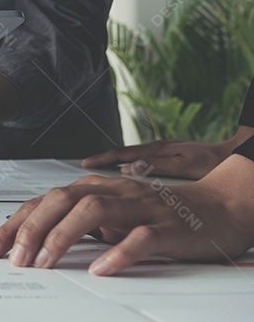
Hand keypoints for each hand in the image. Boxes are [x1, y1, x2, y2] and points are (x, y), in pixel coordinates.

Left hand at [0, 172, 253, 275]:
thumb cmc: (154, 214)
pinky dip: (118, 252)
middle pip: (60, 200)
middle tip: (16, 261)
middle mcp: (111, 192)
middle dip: (32, 229)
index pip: (42, 202)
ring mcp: (138, 207)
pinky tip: (100, 269)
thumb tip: (29, 245)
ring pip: (93, 210)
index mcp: (92, 189)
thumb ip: (73, 224)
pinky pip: (140, 237)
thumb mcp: (107, 216)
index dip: (14, 225)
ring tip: (45, 263)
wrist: (215, 207)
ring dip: (63, 236)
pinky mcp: (166, 226)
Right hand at [82, 140, 231, 179]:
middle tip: (83, 167)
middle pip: (124, 153)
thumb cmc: (215, 162)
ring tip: (98, 170)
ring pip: (133, 156)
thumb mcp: (186, 166)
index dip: (102, 161)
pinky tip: (128, 173)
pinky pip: (144, 159)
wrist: (239, 153)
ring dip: (114, 162)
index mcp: (159, 150)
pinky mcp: (173, 155)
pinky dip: (130, 165)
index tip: (84, 166)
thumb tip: (126, 169)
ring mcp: (166, 151)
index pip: (122, 154)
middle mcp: (159, 148)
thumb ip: (156, 167)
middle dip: (102, 160)